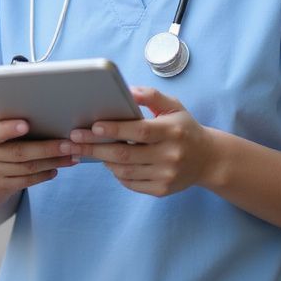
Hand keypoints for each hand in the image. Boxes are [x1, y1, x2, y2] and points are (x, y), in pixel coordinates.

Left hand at [0, 108, 70, 225]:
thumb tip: (12, 116)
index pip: (8, 123)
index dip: (21, 124)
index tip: (34, 123)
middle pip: (22, 144)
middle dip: (45, 143)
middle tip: (68, 140)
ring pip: (24, 163)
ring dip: (46, 159)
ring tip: (69, 153)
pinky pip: (19, 183)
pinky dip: (37, 177)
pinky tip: (53, 170)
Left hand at [67, 86, 216, 196]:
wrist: (208, 160)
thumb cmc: (184, 128)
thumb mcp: (173, 106)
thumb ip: (151, 96)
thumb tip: (127, 90)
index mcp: (172, 131)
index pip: (139, 131)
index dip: (115, 129)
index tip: (93, 126)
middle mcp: (170, 155)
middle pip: (125, 153)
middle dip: (94, 147)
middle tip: (72, 141)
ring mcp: (166, 175)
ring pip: (124, 170)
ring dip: (101, 160)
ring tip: (83, 150)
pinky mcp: (161, 190)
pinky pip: (130, 183)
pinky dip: (116, 172)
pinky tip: (107, 162)